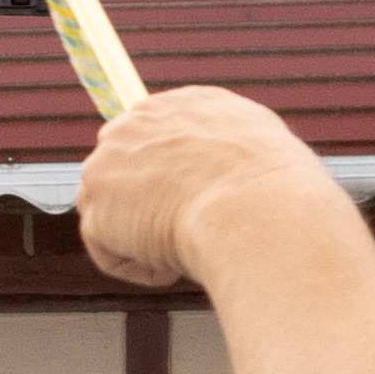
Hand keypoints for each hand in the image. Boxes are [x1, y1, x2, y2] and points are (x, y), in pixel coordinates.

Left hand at [78, 85, 336, 288]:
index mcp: (185, 104)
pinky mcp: (95, 203)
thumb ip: (235, 159)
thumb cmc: (279, 193)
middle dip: (148, 211)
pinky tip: (174, 264)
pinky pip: (109, 251)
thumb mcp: (266, 158)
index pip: (156, 141)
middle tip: (190, 234)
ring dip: (147, 242)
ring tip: (189, 247)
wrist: (257, 209)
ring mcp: (109, 160)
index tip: (194, 209)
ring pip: (115, 216)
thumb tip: (233, 185)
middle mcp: (139, 121)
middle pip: (123, 176)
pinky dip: (142, 269)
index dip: (169, 183)